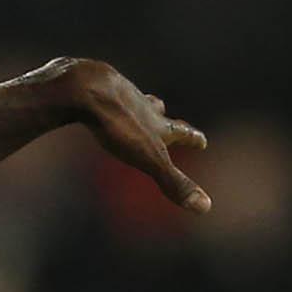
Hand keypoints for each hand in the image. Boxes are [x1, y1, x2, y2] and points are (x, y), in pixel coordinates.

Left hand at [61, 59, 211, 212]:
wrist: (87, 89)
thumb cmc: (118, 126)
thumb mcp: (149, 159)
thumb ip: (174, 183)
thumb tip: (205, 207)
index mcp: (156, 124)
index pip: (181, 132)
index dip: (192, 138)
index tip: (202, 141)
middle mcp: (139, 105)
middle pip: (154, 108)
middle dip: (160, 113)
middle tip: (163, 109)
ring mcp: (114, 92)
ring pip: (127, 97)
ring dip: (131, 102)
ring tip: (128, 103)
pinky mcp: (88, 85)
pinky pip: (94, 91)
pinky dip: (96, 95)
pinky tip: (87, 96)